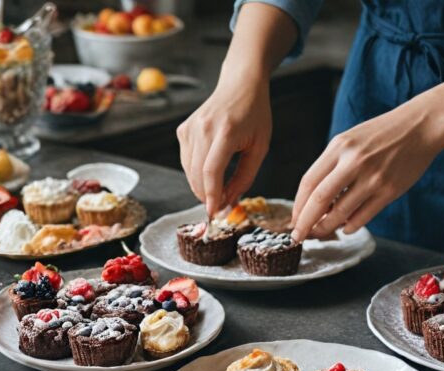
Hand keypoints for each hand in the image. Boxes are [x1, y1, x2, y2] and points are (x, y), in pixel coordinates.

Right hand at [176, 75, 271, 216]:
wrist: (240, 84)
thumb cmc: (255, 114)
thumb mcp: (260, 147)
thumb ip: (245, 177)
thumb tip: (229, 201)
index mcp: (225, 132)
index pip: (211, 171)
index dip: (211, 195)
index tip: (215, 213)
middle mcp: (203, 128)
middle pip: (196, 174)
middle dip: (207, 196)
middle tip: (220, 206)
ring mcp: (190, 128)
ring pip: (188, 171)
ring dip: (201, 186)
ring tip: (218, 190)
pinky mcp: (183, 130)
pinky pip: (186, 161)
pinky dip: (195, 173)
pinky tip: (210, 171)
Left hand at [290, 101, 443, 240]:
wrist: (420, 127)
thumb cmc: (381, 135)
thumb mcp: (350, 140)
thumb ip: (332, 166)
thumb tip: (314, 202)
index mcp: (339, 147)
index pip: (308, 183)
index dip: (298, 206)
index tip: (294, 220)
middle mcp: (353, 162)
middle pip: (319, 201)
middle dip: (305, 224)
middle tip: (299, 236)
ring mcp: (372, 177)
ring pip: (340, 213)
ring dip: (327, 228)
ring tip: (321, 233)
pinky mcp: (389, 191)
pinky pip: (362, 217)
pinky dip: (349, 226)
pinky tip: (345, 228)